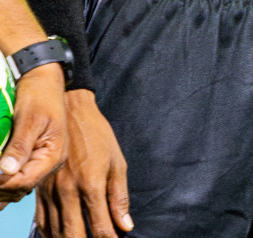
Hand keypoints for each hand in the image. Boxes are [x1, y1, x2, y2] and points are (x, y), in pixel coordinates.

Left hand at [0, 64, 67, 204]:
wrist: (44, 83)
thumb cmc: (39, 97)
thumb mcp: (30, 119)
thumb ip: (20, 146)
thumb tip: (6, 170)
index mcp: (53, 156)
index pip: (24, 182)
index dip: (1, 184)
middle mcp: (49, 164)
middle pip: (20, 189)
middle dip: (0, 190)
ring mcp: (40, 163)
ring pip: (18, 188)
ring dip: (1, 190)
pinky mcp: (32, 159)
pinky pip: (17, 178)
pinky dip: (4, 183)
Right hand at [33, 89, 130, 236]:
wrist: (70, 114)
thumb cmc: (98, 137)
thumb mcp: (117, 163)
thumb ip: (120, 197)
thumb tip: (126, 225)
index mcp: (91, 185)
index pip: (100, 226)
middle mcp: (67, 192)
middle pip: (74, 234)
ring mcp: (50, 192)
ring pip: (55, 231)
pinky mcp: (39, 191)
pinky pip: (41, 221)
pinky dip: (50, 233)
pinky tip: (59, 236)